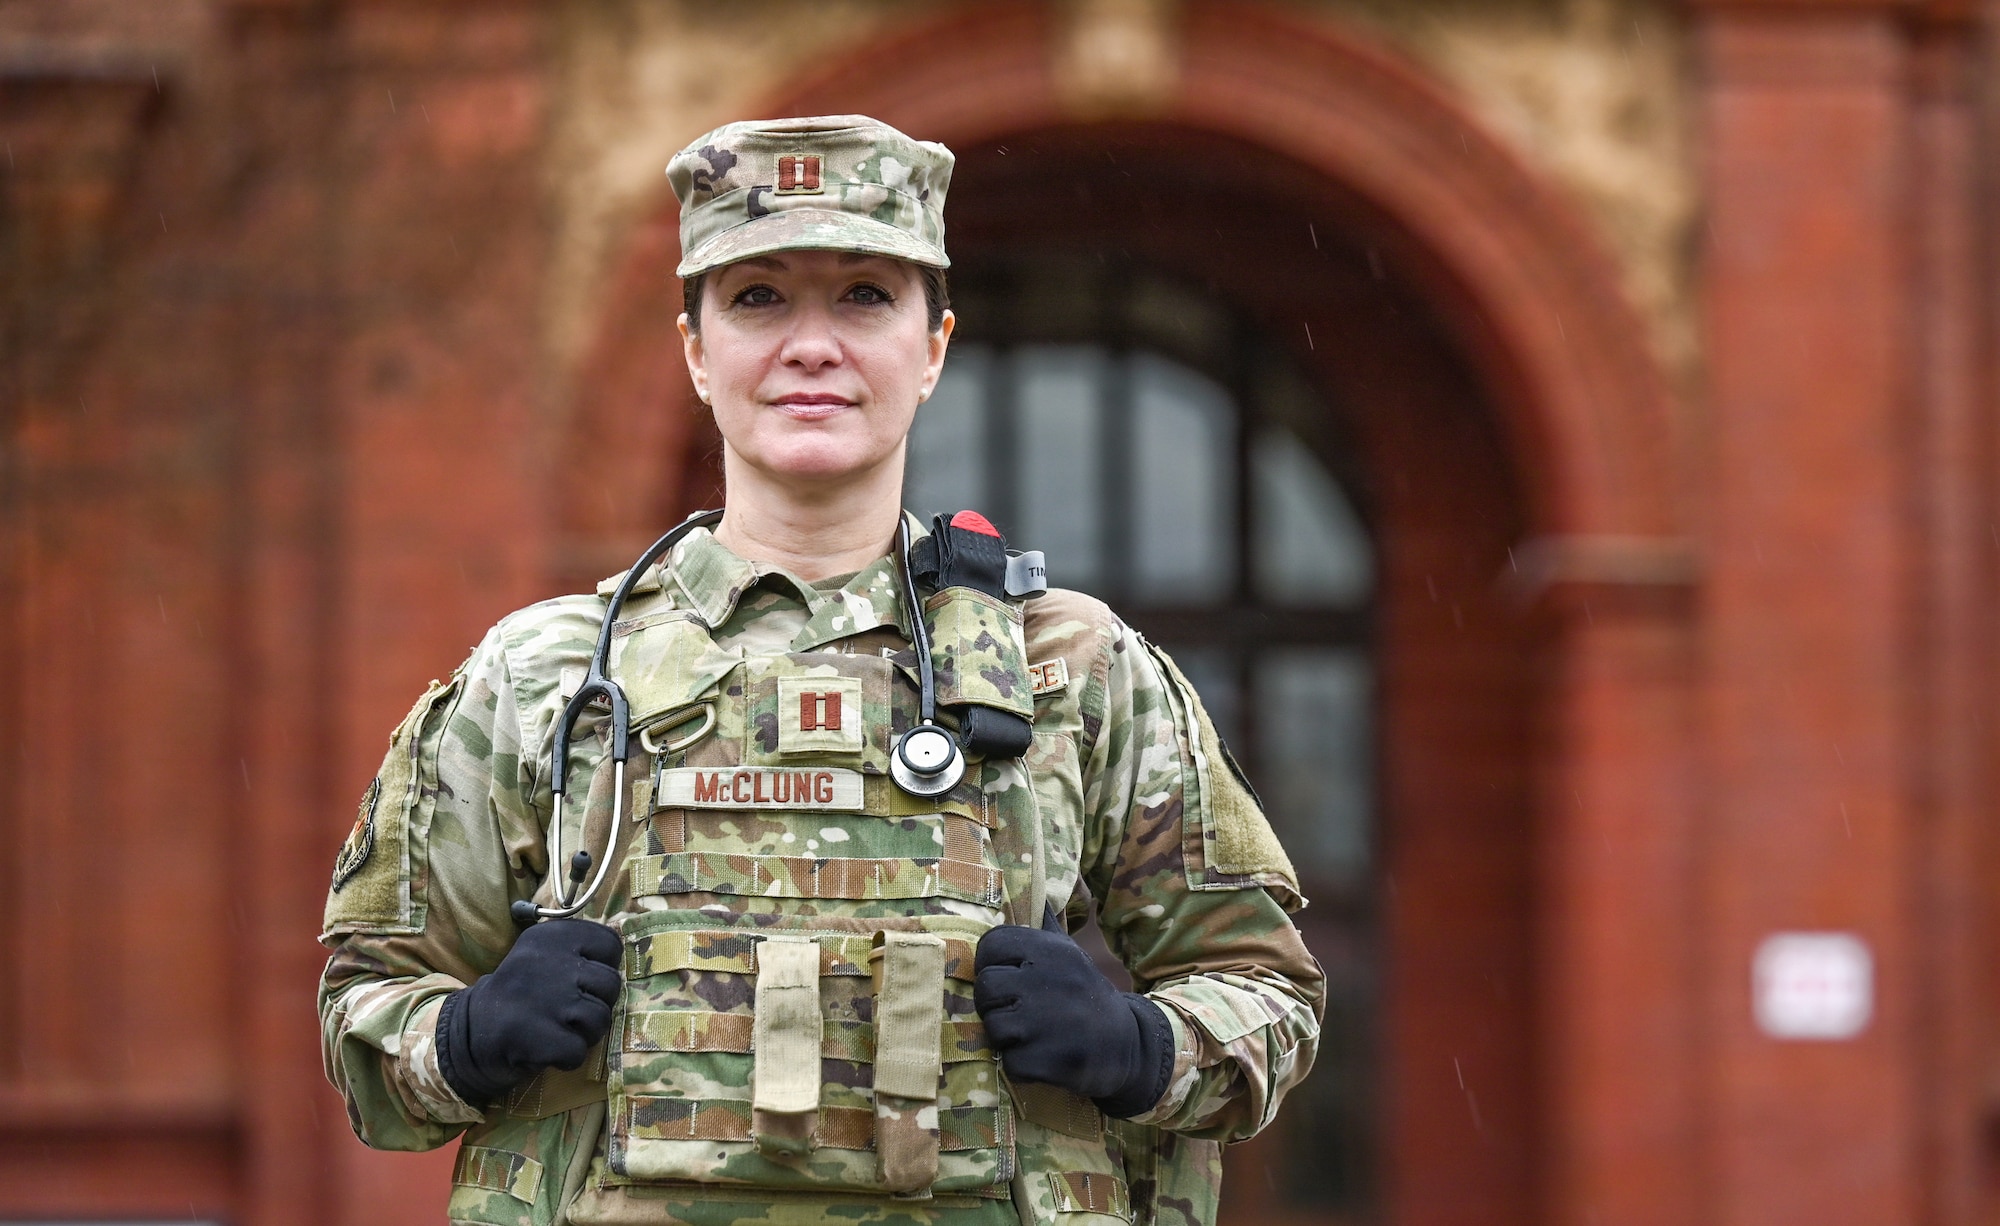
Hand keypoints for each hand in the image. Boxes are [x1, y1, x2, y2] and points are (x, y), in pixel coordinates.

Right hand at [436, 918, 621, 1106]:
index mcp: (551, 936)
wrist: (469, 1033)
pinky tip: (547, 1050)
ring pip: (601, 1019)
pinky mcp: (538, 1035)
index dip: (602, 968)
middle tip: (566, 1013)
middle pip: (611, 985)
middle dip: (595, 1005)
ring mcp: (545, 999)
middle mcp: (549, 961)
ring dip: (584, 1033)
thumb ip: (581, 952)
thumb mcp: (543, 957)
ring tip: (557, 1030)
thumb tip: (628, 960)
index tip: (579, 980)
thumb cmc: (520, 995)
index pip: (610, 944)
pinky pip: (579, 1051)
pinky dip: (567, 1058)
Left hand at [973, 907, 1173, 1117]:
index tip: (1009, 978)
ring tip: (1033, 1035)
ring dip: (1008, 1038)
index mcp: (1048, 950)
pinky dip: (1022, 1066)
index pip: (989, 946)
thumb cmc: (1086, 994)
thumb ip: (1046, 924)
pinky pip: (1009, 1063)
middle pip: (985, 990)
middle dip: (997, 1006)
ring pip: (992, 1028)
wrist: (1128, 1044)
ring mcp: (1044, 1022)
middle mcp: (1044, 980)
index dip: (991, 966)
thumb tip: (1038, 881)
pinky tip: (1043, 1057)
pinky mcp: (1047, 1059)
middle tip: (1021, 1012)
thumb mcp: (1071, 953)